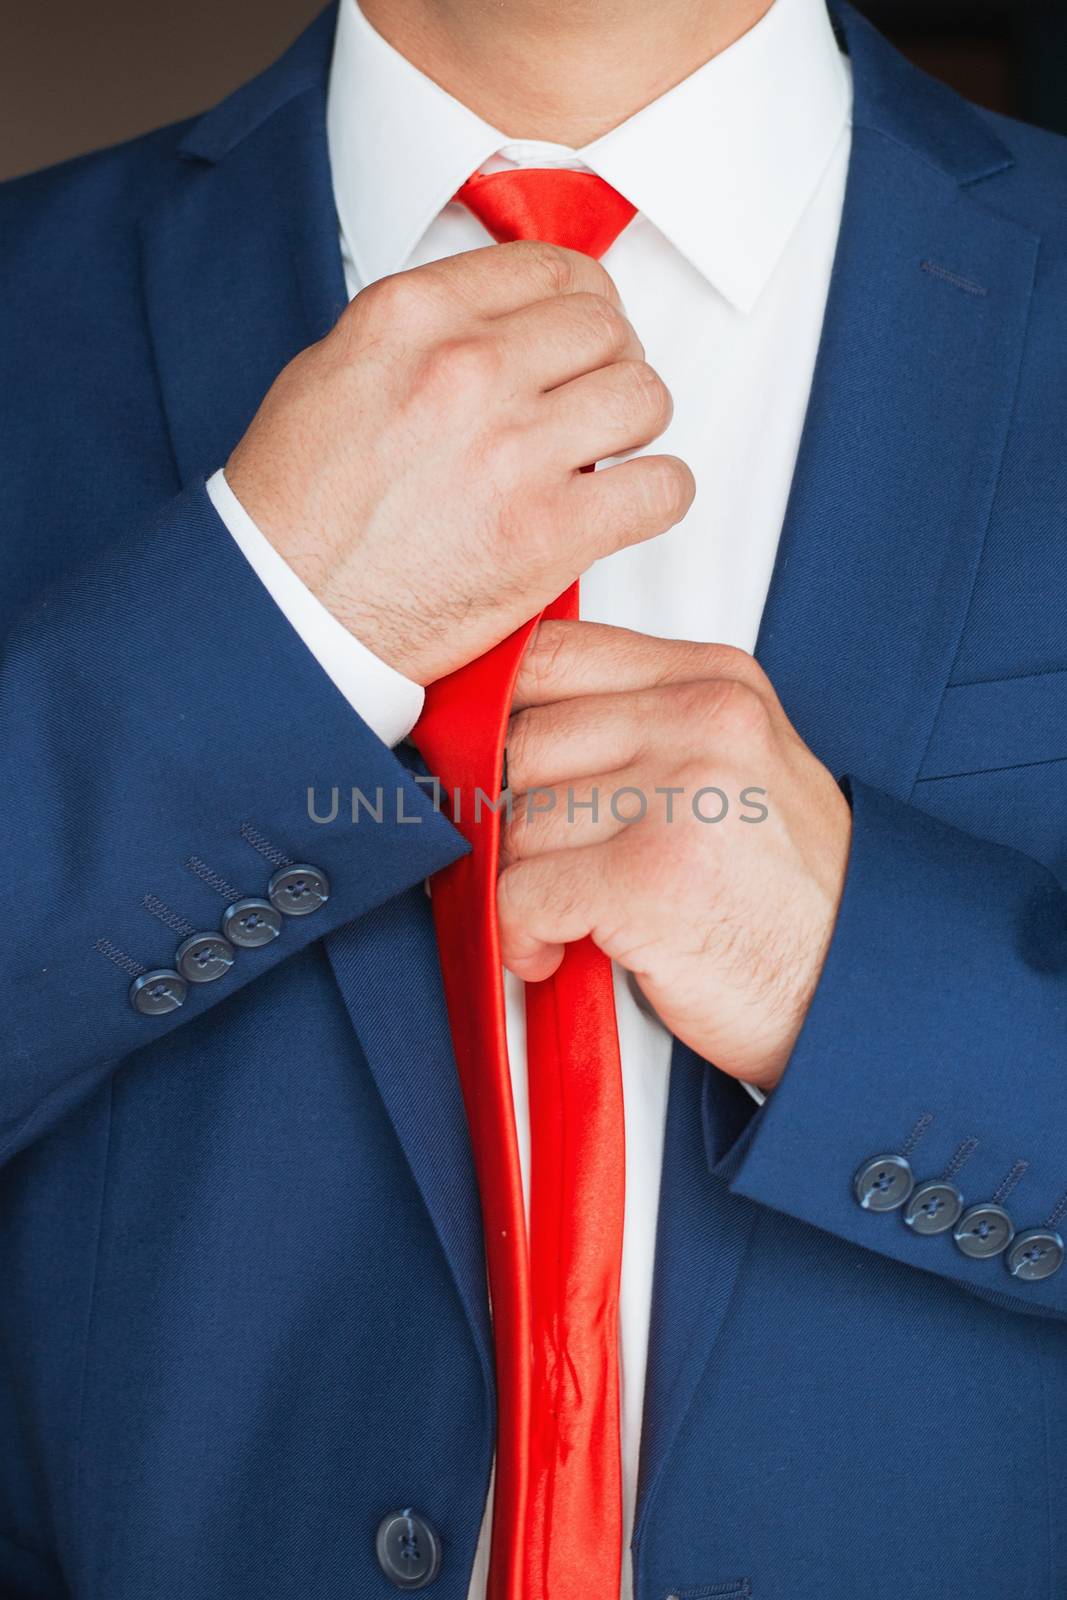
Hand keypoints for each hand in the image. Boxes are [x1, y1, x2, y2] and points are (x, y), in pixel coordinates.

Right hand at [226, 243, 693, 683]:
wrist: (284, 613)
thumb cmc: (296, 509)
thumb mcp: (333, 372)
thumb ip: (422, 333)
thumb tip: (499, 323)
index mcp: (412, 316)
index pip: (551, 267)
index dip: (583, 303)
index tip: (580, 339)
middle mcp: (468, 369)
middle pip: (607, 328)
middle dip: (609, 365)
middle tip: (588, 407)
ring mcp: (514, 451)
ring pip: (645, 396)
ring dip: (635, 427)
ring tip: (602, 458)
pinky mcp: (548, 534)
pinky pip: (663, 487)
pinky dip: (657, 496)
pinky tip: (622, 508)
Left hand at [498, 622, 851, 1091]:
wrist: (863, 990)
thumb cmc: (789, 897)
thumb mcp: (730, 770)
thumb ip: (637, 728)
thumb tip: (506, 731)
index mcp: (714, 680)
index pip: (550, 654)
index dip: (494, 715)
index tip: (483, 766)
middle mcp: (702, 720)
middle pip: (522, 741)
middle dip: (508, 817)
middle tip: (534, 865)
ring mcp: (681, 793)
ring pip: (517, 819)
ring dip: (519, 885)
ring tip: (562, 919)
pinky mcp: (651, 876)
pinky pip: (522, 891)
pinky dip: (522, 934)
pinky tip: (555, 951)